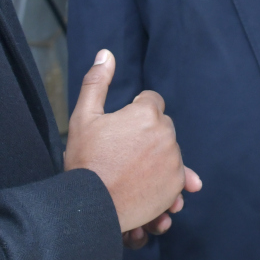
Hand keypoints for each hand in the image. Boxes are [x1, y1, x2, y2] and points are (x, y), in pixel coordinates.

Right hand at [63, 50, 200, 236]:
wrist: (90, 206)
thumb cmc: (85, 160)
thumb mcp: (84, 117)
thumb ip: (97, 82)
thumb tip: (106, 53)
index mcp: (147, 113)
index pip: (152, 101)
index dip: (134, 113)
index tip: (120, 131)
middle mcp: (166, 134)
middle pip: (161, 127)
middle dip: (147, 136)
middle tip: (122, 153)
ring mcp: (173, 161)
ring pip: (168, 151)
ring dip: (155, 158)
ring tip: (131, 172)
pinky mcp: (176, 186)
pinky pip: (176, 176)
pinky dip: (164, 180)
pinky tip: (146, 187)